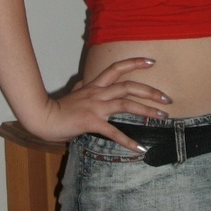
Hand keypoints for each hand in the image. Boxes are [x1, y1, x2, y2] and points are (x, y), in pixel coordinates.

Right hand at [29, 57, 170, 150]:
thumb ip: (81, 88)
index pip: (116, 68)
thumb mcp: (72, 93)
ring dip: (146, 111)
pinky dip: (128, 140)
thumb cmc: (58, 108)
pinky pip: (113, 132)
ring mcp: (96, 107)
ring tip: (162, 117)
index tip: (151, 62)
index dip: (134, 63)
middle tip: (166, 98)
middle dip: (149, 90)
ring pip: (126, 104)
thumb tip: (84, 83)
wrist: (43, 117)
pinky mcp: (92, 122)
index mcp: (94, 86)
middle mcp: (98, 93)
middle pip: (128, 86)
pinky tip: (140, 148)